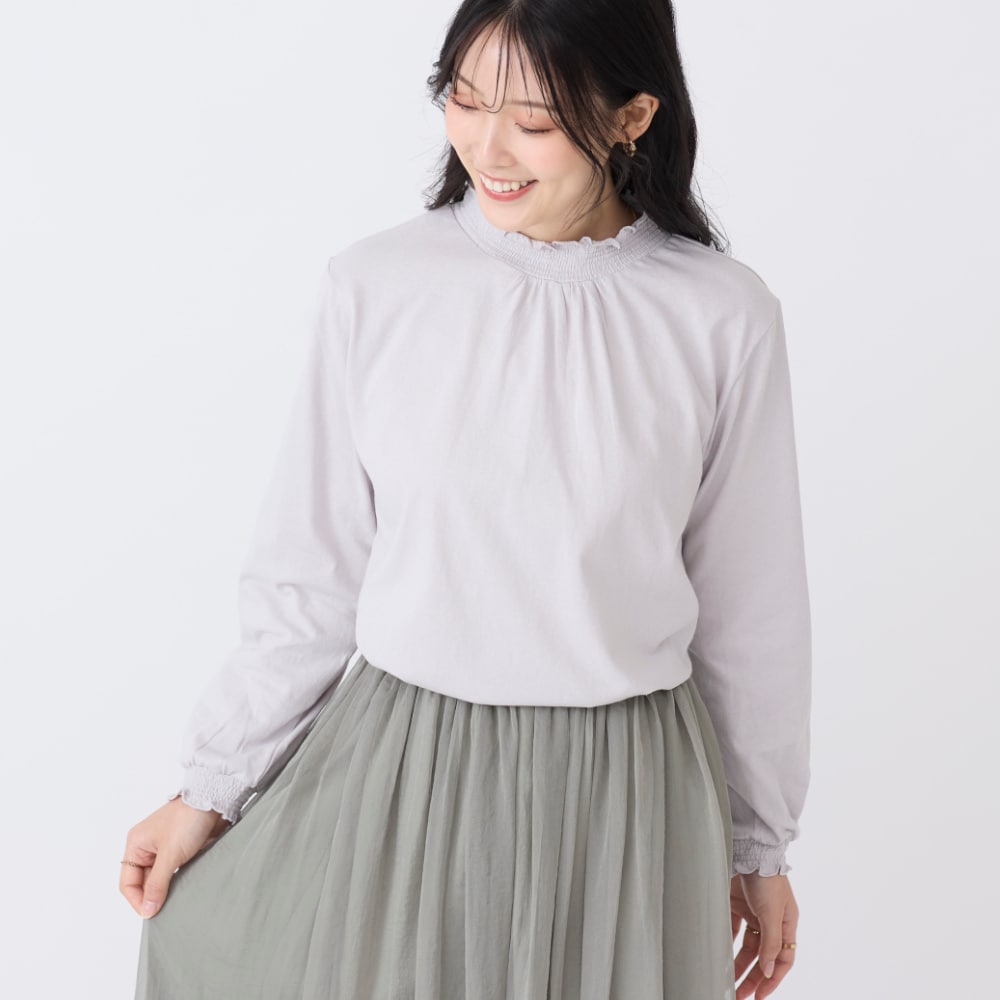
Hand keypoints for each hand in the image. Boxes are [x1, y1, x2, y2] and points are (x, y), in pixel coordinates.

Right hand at [120, 796, 231, 918]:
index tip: (152, 914)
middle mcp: (146, 846)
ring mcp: (163, 846)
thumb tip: (147, 910)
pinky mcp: (179, 847)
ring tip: (175, 900)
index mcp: (135, 844)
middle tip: (165, 911)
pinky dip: (176, 880)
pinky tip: (185, 887)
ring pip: (158, 877)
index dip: (137, 900)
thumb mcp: (171, 855)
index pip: (127, 883)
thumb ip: (157, 884)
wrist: (215, 800)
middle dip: (152, 896)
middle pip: (142, 881)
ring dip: (165, 888)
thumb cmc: (189, 820)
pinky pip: (172, 870)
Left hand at [730, 872, 798, 998]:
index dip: (772, 979)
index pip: (782, 959)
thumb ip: (770, 942)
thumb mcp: (773, 913)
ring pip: (746, 946)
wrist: (750, 849)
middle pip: (762, 956)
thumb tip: (767, 970)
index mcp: (786, 924)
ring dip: (738, 963)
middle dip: (752, 977)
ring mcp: (753, 912)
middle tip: (740, 995)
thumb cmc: (768, 878)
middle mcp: (771, 921)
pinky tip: (719, 954)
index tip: (759, 996)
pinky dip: (727, 942)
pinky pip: (733, 929)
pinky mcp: (736, 903)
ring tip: (728, 981)